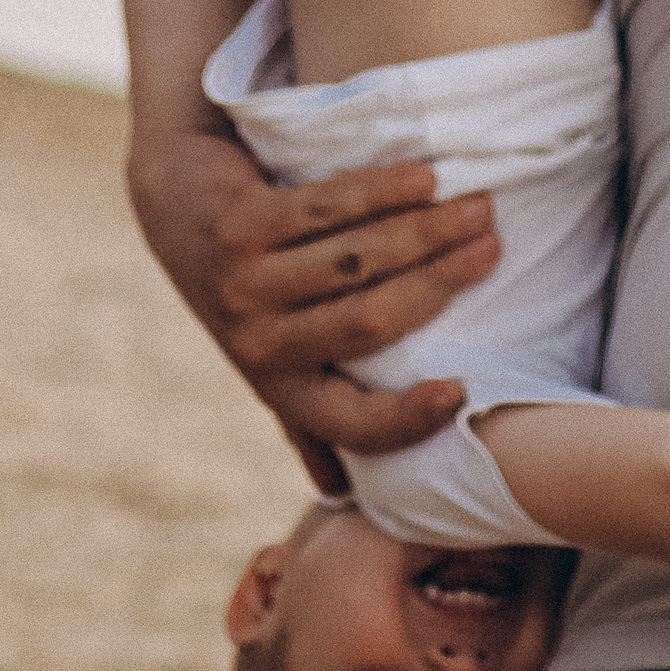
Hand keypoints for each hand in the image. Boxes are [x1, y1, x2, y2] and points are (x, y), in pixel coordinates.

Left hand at [125, 120, 501, 494]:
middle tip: (493, 245)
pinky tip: (424, 175)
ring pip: (358, 259)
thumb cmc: (248, 288)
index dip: (406, 418)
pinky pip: (327, 206)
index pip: (350, 424)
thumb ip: (306, 415)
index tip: (460, 389)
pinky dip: (382, 189)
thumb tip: (340, 495)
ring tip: (477, 206)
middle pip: (371, 321)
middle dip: (444, 280)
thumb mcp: (272, 357)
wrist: (176, 201)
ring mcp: (244, 284)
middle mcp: (258, 344)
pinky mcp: (239, 226)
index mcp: (279, 387)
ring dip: (427, 228)